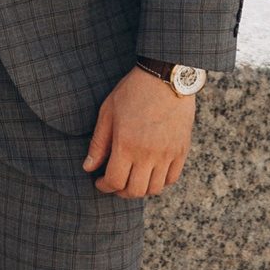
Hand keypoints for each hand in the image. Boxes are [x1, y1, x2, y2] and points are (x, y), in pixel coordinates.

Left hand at [82, 66, 195, 197]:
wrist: (166, 77)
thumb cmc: (133, 91)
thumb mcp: (108, 113)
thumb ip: (98, 143)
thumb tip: (88, 168)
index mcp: (126, 145)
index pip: (114, 181)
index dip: (104, 186)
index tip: (99, 182)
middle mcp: (148, 154)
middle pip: (135, 191)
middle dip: (121, 192)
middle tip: (114, 184)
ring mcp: (167, 154)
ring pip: (154, 188)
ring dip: (141, 189)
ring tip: (132, 179)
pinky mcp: (181, 150)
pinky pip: (172, 178)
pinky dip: (160, 182)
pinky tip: (150, 173)